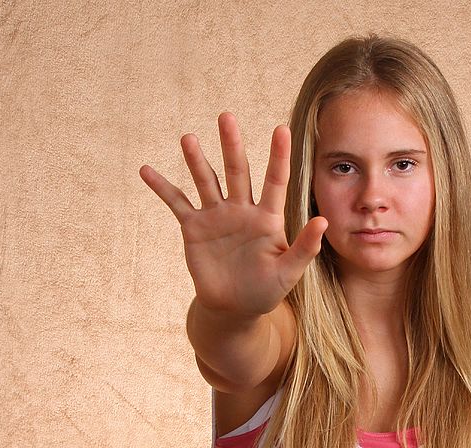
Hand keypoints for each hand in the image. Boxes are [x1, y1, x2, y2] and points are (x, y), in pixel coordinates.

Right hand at [139, 113, 327, 315]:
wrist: (234, 307)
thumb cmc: (266, 290)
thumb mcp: (289, 272)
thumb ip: (305, 247)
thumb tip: (323, 221)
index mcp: (268, 217)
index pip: (275, 180)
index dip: (278, 155)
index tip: (281, 128)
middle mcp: (242, 209)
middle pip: (237, 171)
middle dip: (232, 145)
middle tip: (227, 116)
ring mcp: (217, 216)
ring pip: (206, 181)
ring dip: (197, 160)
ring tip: (188, 138)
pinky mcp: (194, 227)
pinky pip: (176, 203)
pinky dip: (162, 187)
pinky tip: (146, 170)